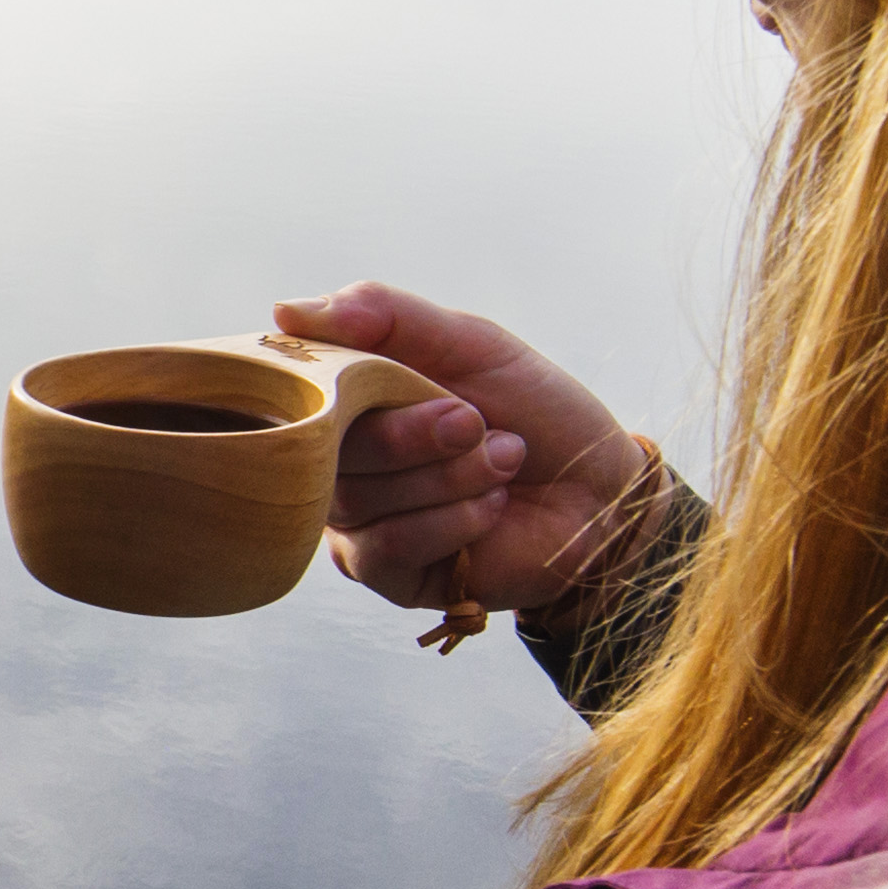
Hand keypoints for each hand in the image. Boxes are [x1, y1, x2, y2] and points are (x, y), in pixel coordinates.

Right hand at [277, 282, 666, 627]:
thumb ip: (385, 315)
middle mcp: (343, 463)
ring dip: (447, 477)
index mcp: (352, 401)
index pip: (301, 390)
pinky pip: (386, 547)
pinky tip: (493, 508)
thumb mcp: (469, 343)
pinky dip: (451, 521)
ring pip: (360, 499)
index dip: (339, 382)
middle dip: (411, 434)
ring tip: (504, 460)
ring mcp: (360, 522)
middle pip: (328, 449)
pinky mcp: (389, 575)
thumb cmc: (535, 411)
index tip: (402, 377)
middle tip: (474, 421)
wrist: (600, 490)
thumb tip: (286, 312)